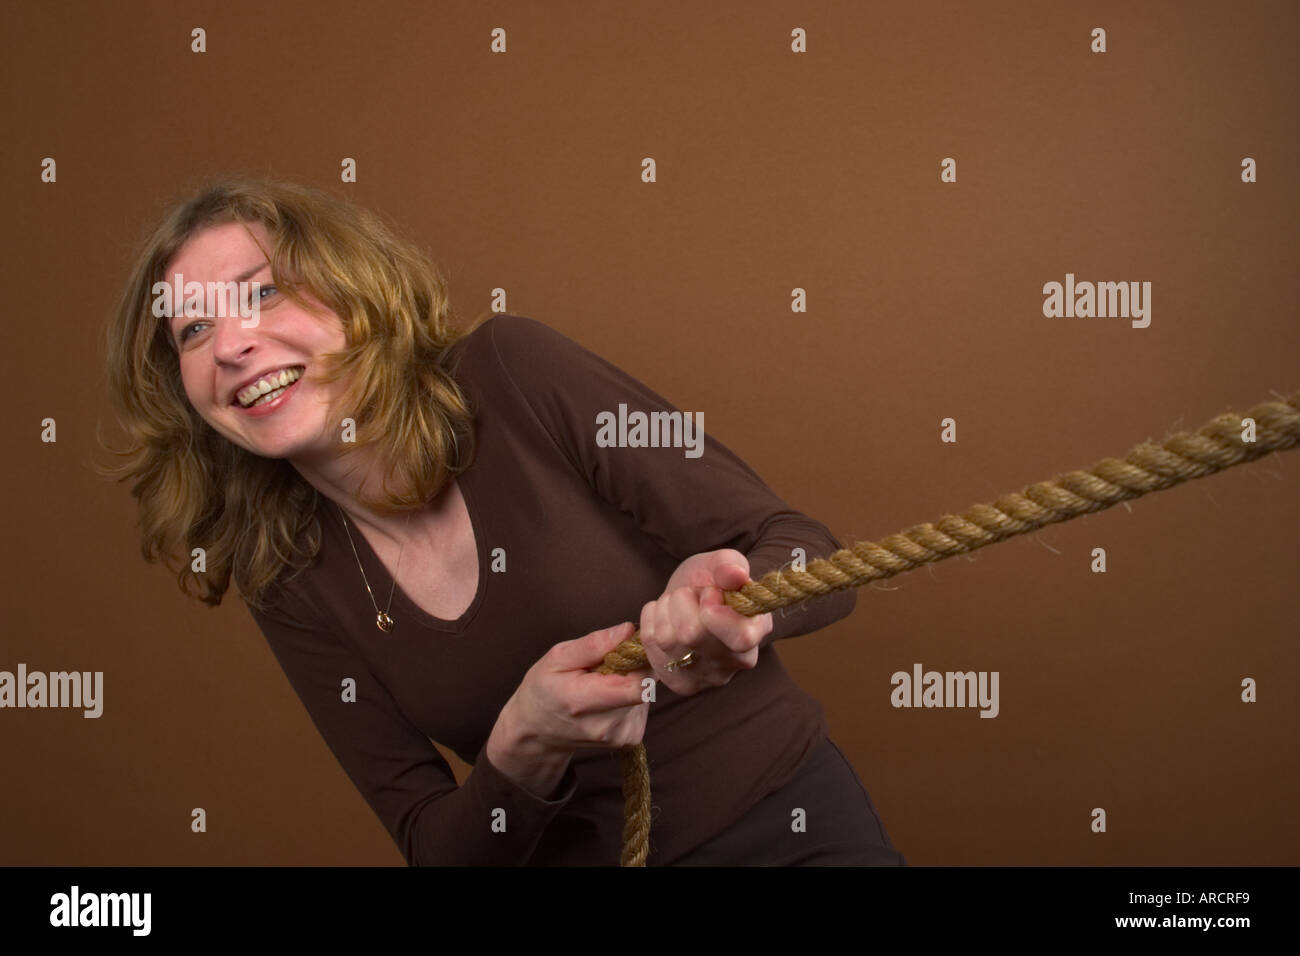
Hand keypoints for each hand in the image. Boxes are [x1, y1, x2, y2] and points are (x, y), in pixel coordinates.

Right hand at [491, 622, 652, 788]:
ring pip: (646, 693)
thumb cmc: (544, 688)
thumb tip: (628, 631)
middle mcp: (606, 726)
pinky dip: (630, 694)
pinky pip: (643, 705)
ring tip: (603, 681)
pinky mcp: (630, 738)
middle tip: (609, 662)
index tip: (628, 645)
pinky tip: (609, 695)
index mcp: (583, 702)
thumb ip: (594, 644)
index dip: (642, 659)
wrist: (538, 732)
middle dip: (635, 666)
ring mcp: (620, 736)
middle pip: (645, 686)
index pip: (637, 684)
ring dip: (631, 680)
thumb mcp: (557, 657)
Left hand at [638, 549, 772, 696]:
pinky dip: (651, 619)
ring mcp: (704, 678)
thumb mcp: (721, 564)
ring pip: (667, 638)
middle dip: (683, 600)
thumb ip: (729, 564)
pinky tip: (666, 617)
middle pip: (692, 635)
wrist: (690, 601)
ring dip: (666, 608)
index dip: (716, 612)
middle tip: (692, 594)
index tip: (708, 593)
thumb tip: (735, 574)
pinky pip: (650, 642)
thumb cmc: (711, 582)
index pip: (740, 637)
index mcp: (755, 632)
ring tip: (678, 604)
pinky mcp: (678, 683)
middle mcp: (734, 663)